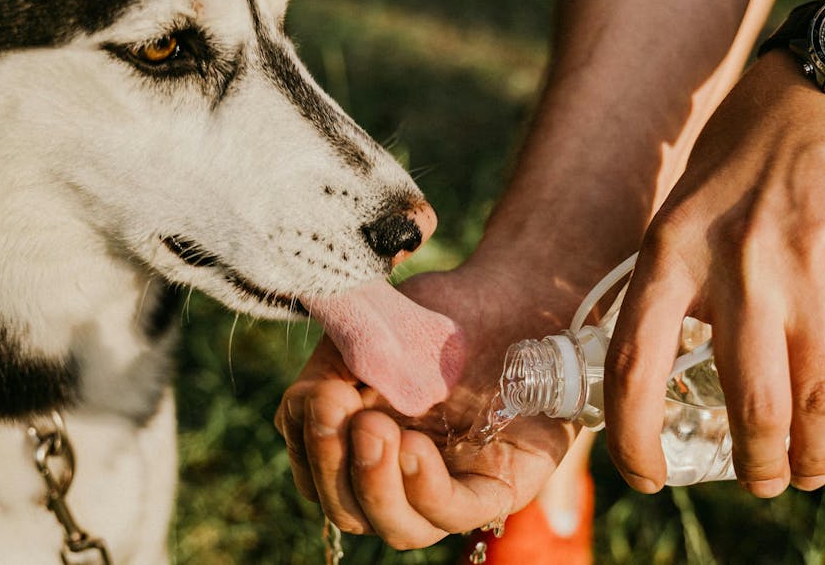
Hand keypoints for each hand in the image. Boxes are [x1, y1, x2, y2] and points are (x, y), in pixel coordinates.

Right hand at [274, 259, 585, 548]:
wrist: (516, 296)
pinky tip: (413, 448)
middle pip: (349, 509)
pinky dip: (425, 489)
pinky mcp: (498, 486)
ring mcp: (450, 486)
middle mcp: (403, 474)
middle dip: (333, 466)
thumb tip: (308, 404)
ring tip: (375, 430)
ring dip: (374, 485)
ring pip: (399, 528)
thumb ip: (333, 363)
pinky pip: (455, 514)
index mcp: (364, 442)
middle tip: (337, 410)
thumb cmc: (442, 314)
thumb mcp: (374, 329)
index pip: (318, 475)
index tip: (315, 396)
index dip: (308, 446)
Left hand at [605, 53, 824, 496]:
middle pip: (750, 403)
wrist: (824, 84)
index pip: (636, 367)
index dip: (634, 438)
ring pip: (817, 395)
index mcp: (671, 252)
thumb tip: (659, 380)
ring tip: (809, 471)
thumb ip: (671, 291)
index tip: (647, 475)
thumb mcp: (677, 214)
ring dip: (815, 454)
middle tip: (762, 482)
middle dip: (757, 465)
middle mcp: (737, 263)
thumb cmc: (739, 158)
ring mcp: (810, 261)